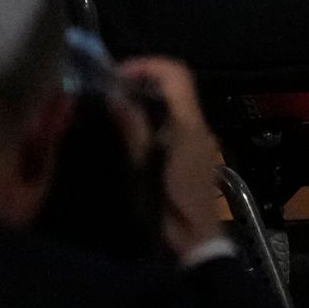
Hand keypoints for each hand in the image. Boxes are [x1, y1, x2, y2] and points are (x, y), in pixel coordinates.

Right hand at [120, 55, 229, 259]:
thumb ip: (132, 130)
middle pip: (175, 87)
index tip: (115, 74)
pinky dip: (153, 118)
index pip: (177, 74)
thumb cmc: (169, 207)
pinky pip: (175, 124)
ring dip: (146, 100)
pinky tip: (129, 133)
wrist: (195, 242)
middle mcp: (200, 125)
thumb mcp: (143, 168)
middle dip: (142, 81)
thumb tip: (115, 96)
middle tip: (108, 91)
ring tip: (113, 109)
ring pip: (174, 105)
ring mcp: (200, 140)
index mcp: (190, 124)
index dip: (147, 65)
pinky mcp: (194, 154)